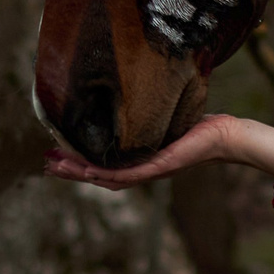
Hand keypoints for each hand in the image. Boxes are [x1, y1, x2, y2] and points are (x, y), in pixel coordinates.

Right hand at [43, 114, 273, 189]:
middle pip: (100, 175)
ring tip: (57, 166)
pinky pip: (128, 173)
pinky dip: (107, 172)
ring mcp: (151, 171)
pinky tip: (89, 169)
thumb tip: (126, 96)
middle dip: (72, 171)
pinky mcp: (161, 166)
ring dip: (82, 173)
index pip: (104, 166)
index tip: (56, 155)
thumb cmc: (198, 125)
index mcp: (141, 160)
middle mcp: (144, 170)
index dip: (79, 164)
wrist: (226, 135)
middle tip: (47, 165)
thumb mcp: (164, 118)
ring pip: (108, 177)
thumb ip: (145, 115)